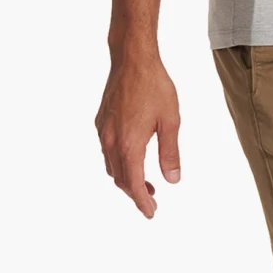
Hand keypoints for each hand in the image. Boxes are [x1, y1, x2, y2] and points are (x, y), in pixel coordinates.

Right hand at [96, 48, 180, 217]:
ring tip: (145, 183)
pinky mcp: (100, 121)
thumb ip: (170, 153)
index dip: (142, 202)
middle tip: (152, 200)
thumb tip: (172, 180)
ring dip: (126, 179)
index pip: (133, 184)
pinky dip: (118, 163)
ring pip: (111, 166)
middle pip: (119, 179)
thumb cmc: (154, 87)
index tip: (151, 213)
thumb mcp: (171, 121)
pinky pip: (107, 151)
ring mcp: (103, 131)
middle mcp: (111, 141)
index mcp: (129, 144)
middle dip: (134, 193)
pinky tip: (132, 158)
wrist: (132, 59)